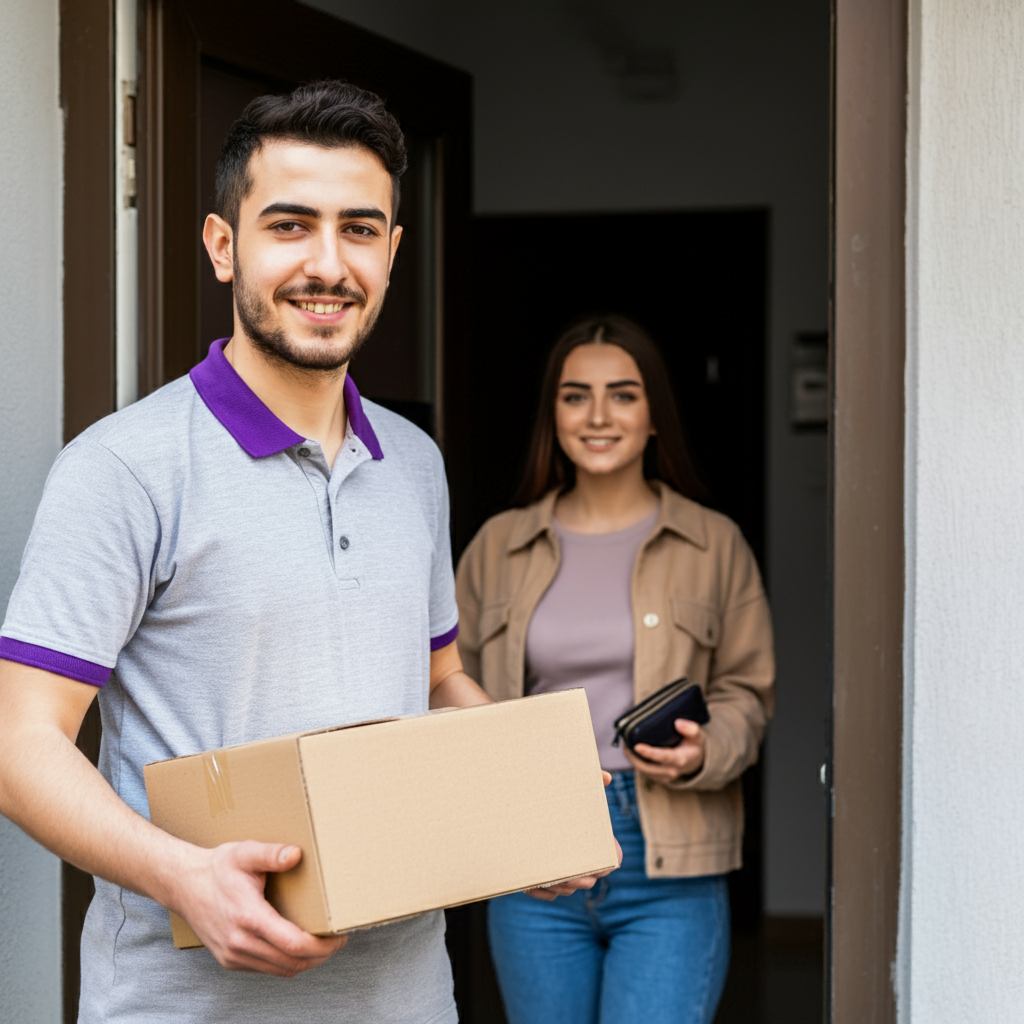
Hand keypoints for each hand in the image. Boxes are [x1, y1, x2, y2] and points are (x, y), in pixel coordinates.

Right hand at [170, 841, 346, 975]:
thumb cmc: (216, 868)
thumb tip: (296, 854)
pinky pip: (266, 969)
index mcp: (248, 917)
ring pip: (280, 970)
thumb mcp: (245, 853)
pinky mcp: (229, 960)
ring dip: (305, 962)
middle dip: (320, 955)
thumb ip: (271, 854)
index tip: (339, 936)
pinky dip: (286, 963)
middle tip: (337, 940)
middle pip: (292, 962)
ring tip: (323, 944)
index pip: (294, 944)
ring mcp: (233, 955)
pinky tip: (297, 947)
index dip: (322, 945)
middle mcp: (240, 942)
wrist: (182, 885)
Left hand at [526, 770, 622, 900]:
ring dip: (559, 888)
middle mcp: (580, 859)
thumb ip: (591, 780)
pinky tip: (530, 885)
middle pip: (587, 880)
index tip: (600, 866)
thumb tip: (606, 777)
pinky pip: (546, 893)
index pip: (609, 861)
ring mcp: (563, 871)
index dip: (606, 866)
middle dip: (579, 880)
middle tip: (571, 876)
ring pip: (566, 890)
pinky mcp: (545, 879)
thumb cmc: (557, 795)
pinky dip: (540, 891)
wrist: (529, 804)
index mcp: (593, 842)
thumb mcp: (572, 786)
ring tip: (549, 879)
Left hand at [626, 719, 705, 784]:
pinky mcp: (657, 778)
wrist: (695, 761)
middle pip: (647, 767)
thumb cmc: (694, 745)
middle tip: (624, 741)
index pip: (663, 757)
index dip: (649, 753)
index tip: (637, 746)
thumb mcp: (698, 736)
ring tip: (625, 743)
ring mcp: (663, 777)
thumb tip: (677, 723)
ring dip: (632, 758)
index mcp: (680, 760)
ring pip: (643, 770)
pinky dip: (635, 761)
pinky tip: (630, 750)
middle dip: (633, 756)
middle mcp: (671, 771)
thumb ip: (691, 729)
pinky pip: (643, 771)